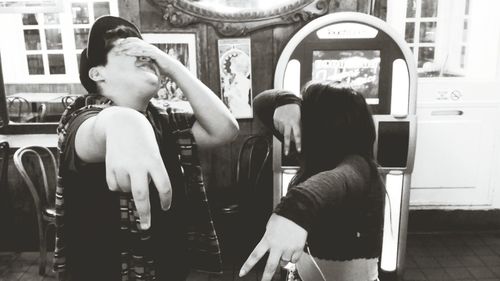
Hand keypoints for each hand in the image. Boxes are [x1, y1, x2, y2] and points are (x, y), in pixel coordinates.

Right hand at [104, 108, 171, 229]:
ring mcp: (122, 166)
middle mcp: (138, 164)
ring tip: (132, 175)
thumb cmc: (144, 142)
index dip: (166, 200)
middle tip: (146, 227)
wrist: (123, 123)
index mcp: (154, 161)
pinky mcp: (109, 166)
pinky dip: (118, 185)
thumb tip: (146, 198)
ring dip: (129, 191)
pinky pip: (114, 186)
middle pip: (142, 195)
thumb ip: (153, 174)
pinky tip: (120, 172)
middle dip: (144, 213)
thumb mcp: (154, 154)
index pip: (164, 186)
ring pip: (126, 190)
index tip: (165, 208)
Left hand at [113, 37, 182, 76]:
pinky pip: (142, 52)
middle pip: (135, 42)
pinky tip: (128, 53)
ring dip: (128, 47)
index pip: (136, 42)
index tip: (119, 45)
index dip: (127, 42)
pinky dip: (134, 52)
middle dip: (125, 44)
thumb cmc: (161, 67)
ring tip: (120, 49)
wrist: (171, 68)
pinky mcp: (153, 54)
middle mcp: (149, 47)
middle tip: (116, 47)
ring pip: (137, 46)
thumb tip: (135, 63)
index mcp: (148, 48)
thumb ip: (143, 62)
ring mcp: (151, 50)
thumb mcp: (150, 63)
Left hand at [239, 214, 306, 280]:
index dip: (247, 266)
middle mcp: (277, 246)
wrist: (297, 211)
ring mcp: (288, 248)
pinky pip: (294, 259)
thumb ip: (268, 239)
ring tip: (285, 248)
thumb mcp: (270, 227)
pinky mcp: (298, 249)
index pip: (254, 256)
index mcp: (267, 239)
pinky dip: (293, 257)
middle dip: (266, 277)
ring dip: (283, 259)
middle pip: (270, 266)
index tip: (242, 273)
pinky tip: (293, 248)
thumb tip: (269, 247)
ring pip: (284, 262)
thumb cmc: (283, 216)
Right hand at [273, 103, 300, 154]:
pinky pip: (277, 128)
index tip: (299, 150)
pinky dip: (280, 128)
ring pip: (282, 132)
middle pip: (287, 136)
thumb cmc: (295, 111)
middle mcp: (287, 122)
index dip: (298, 143)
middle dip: (287, 146)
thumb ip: (298, 128)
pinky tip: (282, 122)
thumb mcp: (299, 119)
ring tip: (287, 125)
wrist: (286, 101)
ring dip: (284, 132)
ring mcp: (280, 121)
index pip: (297, 134)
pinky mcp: (275, 120)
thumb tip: (294, 140)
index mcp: (295, 122)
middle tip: (287, 153)